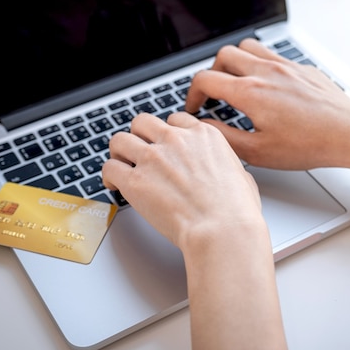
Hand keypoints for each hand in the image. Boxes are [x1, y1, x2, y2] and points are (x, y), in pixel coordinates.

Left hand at [101, 112, 263, 249]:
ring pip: (120, 140)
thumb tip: (224, 171)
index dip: (166, 132)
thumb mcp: (241, 175)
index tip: (163, 142)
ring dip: (119, 152)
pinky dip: (108, 175)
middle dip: (139, 136)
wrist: (223, 229)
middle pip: (143, 123)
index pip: (175, 120)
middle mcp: (175, 140)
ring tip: (120, 164)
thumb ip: (225, 165)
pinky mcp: (135, 181)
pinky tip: (112, 184)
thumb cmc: (236, 210)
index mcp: (202, 136)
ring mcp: (153, 158)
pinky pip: (109, 168)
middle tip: (137, 150)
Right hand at [185, 38, 349, 169]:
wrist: (349, 133)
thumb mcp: (259, 151)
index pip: (205, 79)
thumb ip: (225, 136)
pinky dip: (260, 64)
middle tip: (213, 94)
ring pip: (248, 47)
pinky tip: (266, 86)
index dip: (191, 94)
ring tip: (236, 83)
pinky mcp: (301, 67)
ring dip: (235, 62)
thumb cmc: (309, 145)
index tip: (195, 106)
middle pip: (223, 55)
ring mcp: (285, 66)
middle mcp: (266, 72)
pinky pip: (272, 54)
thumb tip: (204, 126)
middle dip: (211, 73)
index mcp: (251, 92)